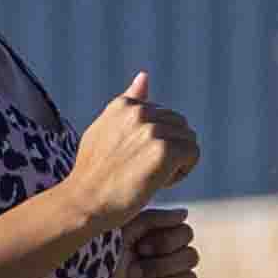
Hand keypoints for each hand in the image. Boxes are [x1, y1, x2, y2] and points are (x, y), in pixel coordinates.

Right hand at [65, 71, 200, 218]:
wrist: (84, 202)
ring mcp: (152, 130)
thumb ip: (128, 103)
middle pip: (180, 126)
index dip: (155, 141)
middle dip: (171, 149)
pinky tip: (161, 183)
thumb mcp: (104, 129)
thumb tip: (145, 75)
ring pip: (189, 139)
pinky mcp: (165, 151)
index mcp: (125, 104)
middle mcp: (139, 112)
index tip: (135, 160)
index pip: (164, 116)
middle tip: (147, 172)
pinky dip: (183, 171)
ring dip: (178, 161)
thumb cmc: (92, 173)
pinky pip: (193, 154)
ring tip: (153, 177)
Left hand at [105, 210, 204, 277]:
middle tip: (130, 273)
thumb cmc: (93, 264)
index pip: (185, 233)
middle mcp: (162, 262)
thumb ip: (152, 218)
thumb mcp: (120, 233)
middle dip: (158, 266)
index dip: (167, 241)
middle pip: (191, 256)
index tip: (141, 248)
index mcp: (152, 240)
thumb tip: (184, 213)